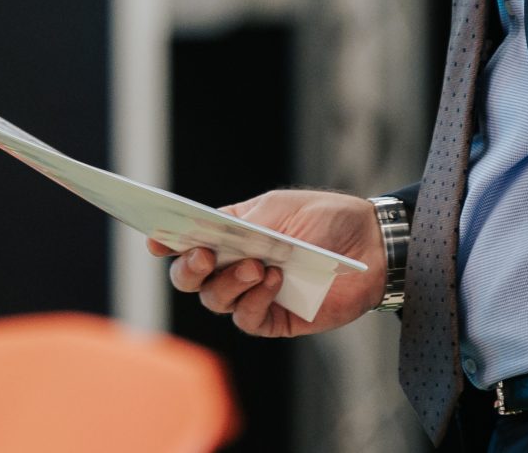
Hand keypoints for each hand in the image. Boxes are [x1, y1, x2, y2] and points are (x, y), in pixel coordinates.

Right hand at [147, 188, 386, 337]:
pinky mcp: (275, 319)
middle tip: (202, 254)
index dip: (166, 240)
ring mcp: (253, 294)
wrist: (371, 245)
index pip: (186, 239)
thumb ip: (246, 223)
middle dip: (187, 267)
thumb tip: (213, 236)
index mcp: (228, 233)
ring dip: (229, 282)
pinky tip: (273, 281)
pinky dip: (254, 300)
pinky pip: (248, 319)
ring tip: (256, 265)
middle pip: (191, 277)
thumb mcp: (280, 209)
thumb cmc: (324, 219)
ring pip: (215, 300)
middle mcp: (234, 265)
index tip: (155, 238)